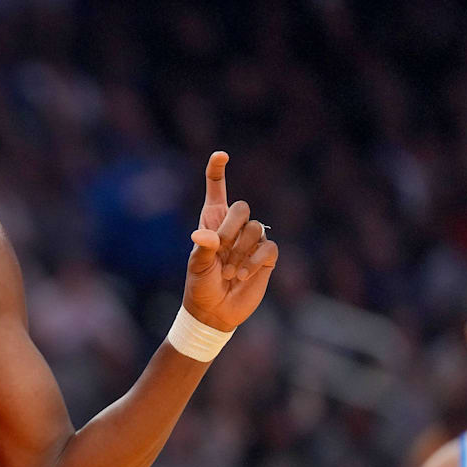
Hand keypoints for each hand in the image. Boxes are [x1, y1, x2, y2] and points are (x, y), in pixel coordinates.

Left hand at [185, 151, 277, 330]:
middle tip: (219, 250)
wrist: (215, 312)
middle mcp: (233, 228)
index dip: (218, 171)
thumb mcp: (197, 266)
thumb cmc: (200, 285)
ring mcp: (251, 241)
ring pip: (256, 228)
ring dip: (241, 252)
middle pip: (242, 207)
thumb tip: (204, 236)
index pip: (217, 189)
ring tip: (228, 272)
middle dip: (231, 228)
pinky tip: (242, 275)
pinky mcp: (266, 257)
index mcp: (212, 222)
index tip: (221, 155)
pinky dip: (255, 261)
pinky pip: (269, 248)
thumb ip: (203, 249)